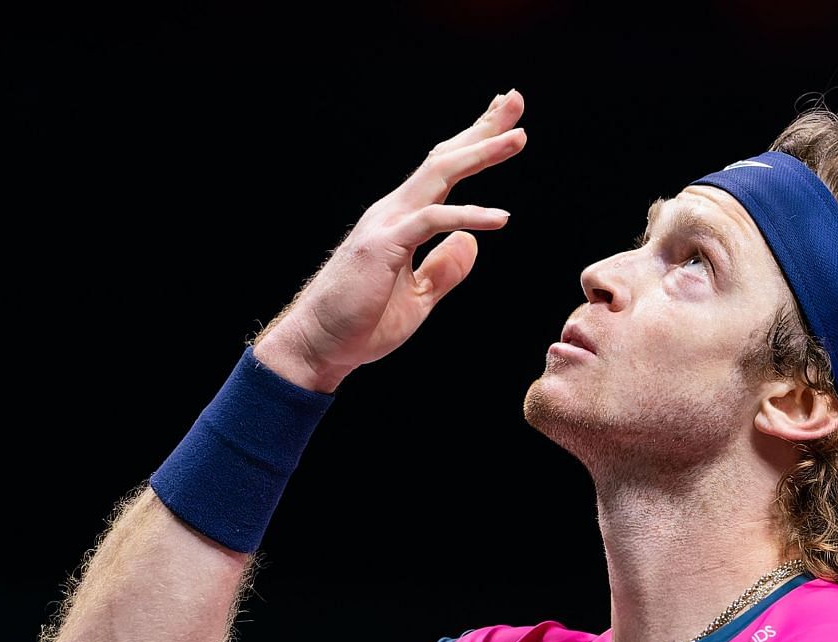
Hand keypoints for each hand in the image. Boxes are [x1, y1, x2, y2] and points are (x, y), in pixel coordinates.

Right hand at [254, 89, 525, 391]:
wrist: (319, 346)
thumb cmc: (361, 324)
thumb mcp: (418, 297)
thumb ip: (444, 269)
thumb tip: (472, 242)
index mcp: (401, 220)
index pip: (443, 174)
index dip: (474, 144)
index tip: (506, 123)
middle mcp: (393, 212)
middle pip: (443, 160)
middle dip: (481, 129)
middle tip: (515, 100)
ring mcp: (386, 225)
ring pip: (439, 177)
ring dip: (480, 153)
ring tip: (518, 137)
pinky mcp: (384, 246)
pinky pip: (432, 222)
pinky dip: (469, 216)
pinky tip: (502, 218)